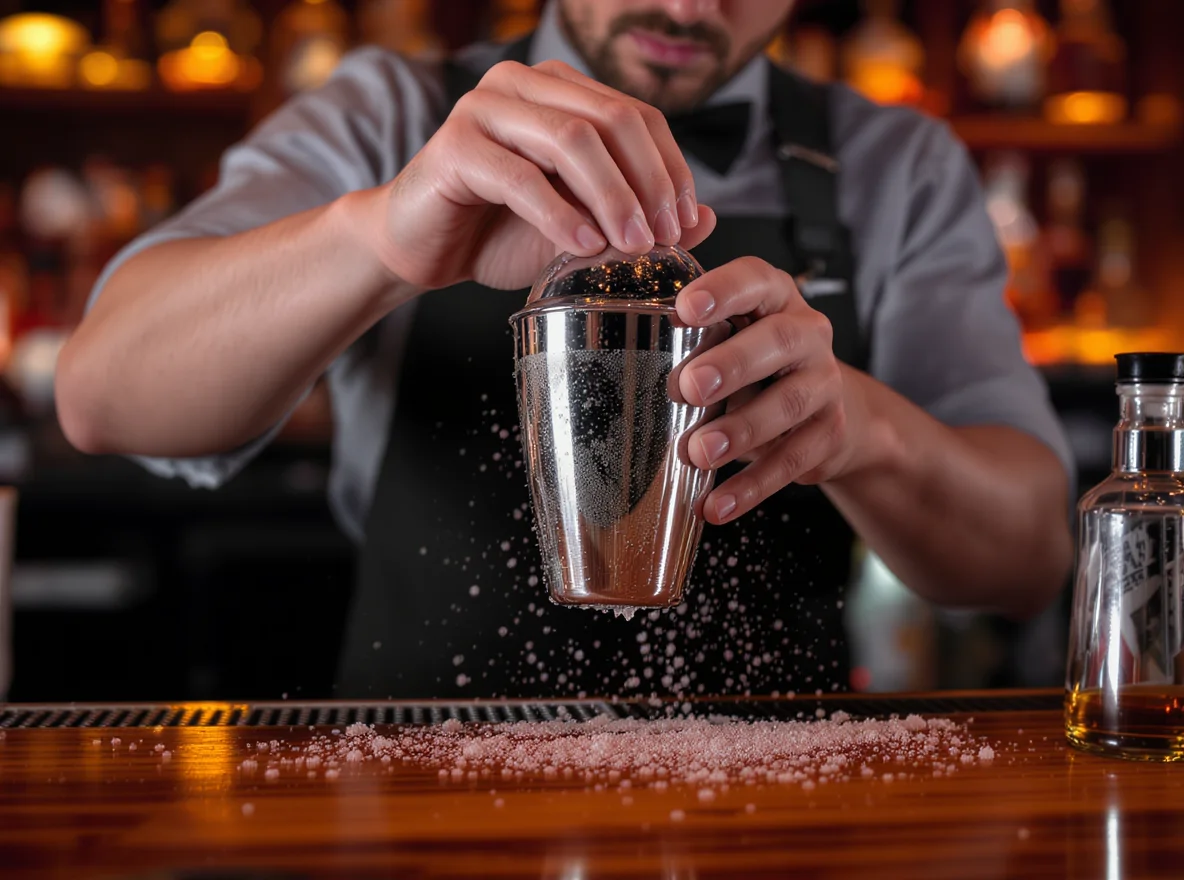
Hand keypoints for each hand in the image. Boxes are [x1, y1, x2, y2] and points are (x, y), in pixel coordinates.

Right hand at [365, 59, 716, 292]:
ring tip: (632, 246)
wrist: (421, 247)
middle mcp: (524, 85)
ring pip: (572, 140)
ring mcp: (485, 108)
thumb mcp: (581, 227)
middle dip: (649, 183)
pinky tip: (582, 247)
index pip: (637, 115)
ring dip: (612, 197)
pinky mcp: (455, 146)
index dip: (671, 168)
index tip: (687, 223)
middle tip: (666, 237)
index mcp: (560, 91)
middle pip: (612, 120)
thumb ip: (637, 217)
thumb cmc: (499, 231)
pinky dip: (559, 215)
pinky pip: (521, 177)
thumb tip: (709, 219)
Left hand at [674, 257, 869, 524]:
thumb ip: (689, 329)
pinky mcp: (828, 434)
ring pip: (789, 403)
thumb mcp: (730, 336)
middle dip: (733, 363)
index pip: (755, 280)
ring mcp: (823, 384)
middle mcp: (808, 334)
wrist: (830, 410)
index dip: (724, 290)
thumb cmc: (757, 365)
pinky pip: (792, 461)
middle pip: (779, 341)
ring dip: (741, 430)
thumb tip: (613, 336)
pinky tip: (715, 505)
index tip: (684, 308)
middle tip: (688, 387)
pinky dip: (751, 486)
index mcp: (775, 299)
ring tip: (697, 452)